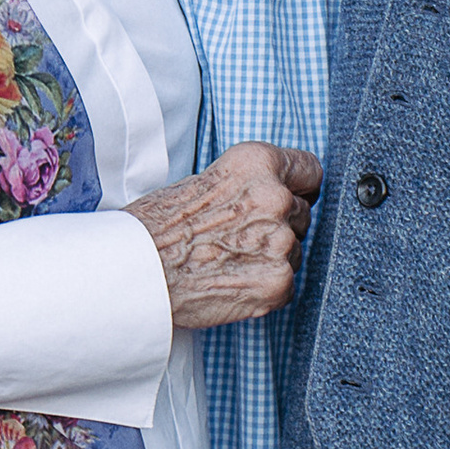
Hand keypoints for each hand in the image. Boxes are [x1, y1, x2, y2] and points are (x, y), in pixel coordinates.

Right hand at [129, 144, 320, 328]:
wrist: (139, 270)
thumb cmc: (161, 225)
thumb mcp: (209, 179)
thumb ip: (251, 183)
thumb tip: (279, 192)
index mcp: (257, 162)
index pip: (310, 170)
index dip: (298, 186)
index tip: (291, 196)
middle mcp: (275, 197)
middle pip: (302, 212)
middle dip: (280, 224)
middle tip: (241, 235)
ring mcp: (279, 241)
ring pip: (295, 249)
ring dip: (272, 256)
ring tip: (231, 259)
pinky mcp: (278, 282)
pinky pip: (288, 282)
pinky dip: (266, 285)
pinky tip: (235, 279)